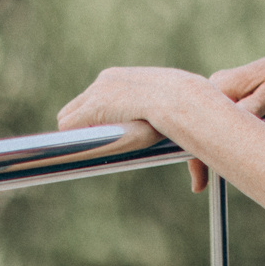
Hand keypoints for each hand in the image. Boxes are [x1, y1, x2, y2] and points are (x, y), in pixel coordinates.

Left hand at [58, 65, 212, 188]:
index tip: (105, 136)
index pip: (96, 95)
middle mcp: (106, 80)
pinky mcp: (91, 108)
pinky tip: (83, 150)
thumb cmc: (191, 109)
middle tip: (98, 147)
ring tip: (93, 152)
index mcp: (123, 77)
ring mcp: (96, 92)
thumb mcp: (182, 120)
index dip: (97, 118)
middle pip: (78, 105)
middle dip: (84, 126)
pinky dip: (72, 139)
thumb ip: (180, 144)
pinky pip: (67, 126)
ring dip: (79, 134)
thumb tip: (196, 188)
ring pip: (69, 118)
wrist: (181, 98)